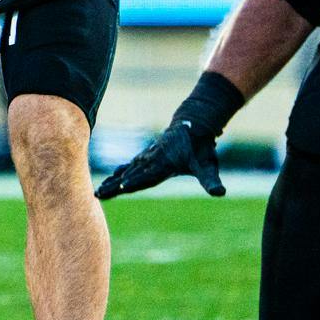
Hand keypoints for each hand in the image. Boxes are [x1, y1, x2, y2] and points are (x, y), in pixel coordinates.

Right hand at [95, 120, 224, 198]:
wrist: (194, 124)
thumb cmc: (201, 146)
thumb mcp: (207, 165)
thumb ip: (211, 180)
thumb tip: (220, 193)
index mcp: (164, 163)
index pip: (147, 175)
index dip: (134, 181)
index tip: (121, 187)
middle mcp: (152, 160)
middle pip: (130, 175)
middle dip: (114, 185)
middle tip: (98, 194)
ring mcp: (147, 158)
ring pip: (127, 171)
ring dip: (112, 182)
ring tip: (99, 192)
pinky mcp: (147, 157)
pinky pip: (130, 167)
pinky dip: (119, 173)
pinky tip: (112, 179)